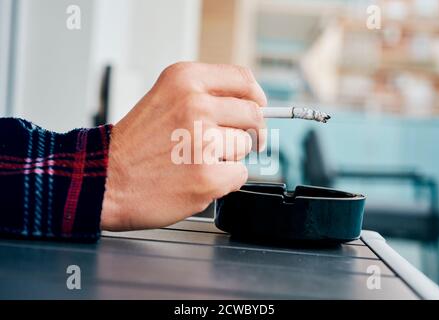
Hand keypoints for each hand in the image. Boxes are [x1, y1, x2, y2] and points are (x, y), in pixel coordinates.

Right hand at [100, 62, 266, 230]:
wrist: (105, 179)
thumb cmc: (135, 145)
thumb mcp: (165, 98)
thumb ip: (205, 96)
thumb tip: (250, 105)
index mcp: (185, 80)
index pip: (244, 80)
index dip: (256, 97)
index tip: (258, 107)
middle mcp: (195, 104)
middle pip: (253, 115)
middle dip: (247, 132)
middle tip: (229, 142)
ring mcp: (202, 141)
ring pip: (245, 147)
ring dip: (228, 157)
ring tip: (196, 160)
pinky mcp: (207, 175)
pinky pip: (240, 174)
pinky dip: (225, 180)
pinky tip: (197, 177)